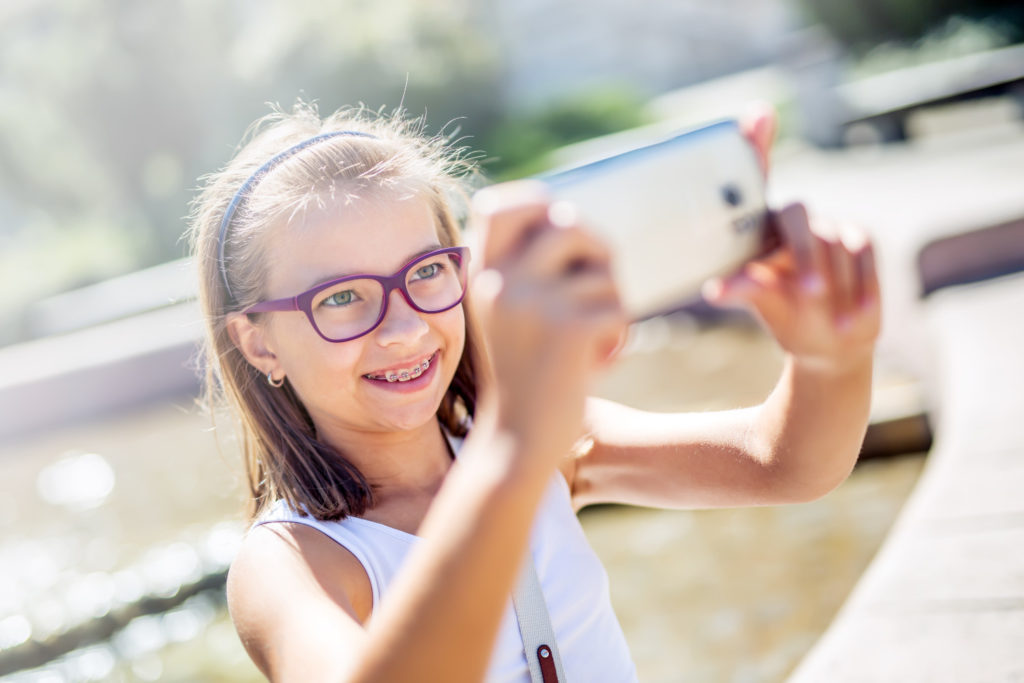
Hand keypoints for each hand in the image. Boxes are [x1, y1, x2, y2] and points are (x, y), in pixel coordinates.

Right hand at [467, 181, 626, 460]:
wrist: (515, 443)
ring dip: (612, 301)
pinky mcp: (568, 329)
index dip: (537, 202)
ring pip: (601, 270)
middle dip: (598, 249)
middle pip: (566, 221)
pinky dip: (619, 336)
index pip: (499, 205)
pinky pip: (617, 308)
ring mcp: (532, 303)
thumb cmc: (520, 380)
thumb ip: (524, 271)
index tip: (558, 222)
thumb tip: (564, 215)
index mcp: (480, 278)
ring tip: (598, 337)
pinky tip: (602, 364)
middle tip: (604, 282)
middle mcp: (500, 282)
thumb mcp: (507, 318)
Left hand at [703, 104, 881, 372]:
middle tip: (809, 291)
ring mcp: (828, 226)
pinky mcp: (860, 239)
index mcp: (759, 226)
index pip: (756, 176)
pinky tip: (856, 318)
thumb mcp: (763, 303)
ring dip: (834, 285)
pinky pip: (863, 255)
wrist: (831, 341)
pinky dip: (862, 287)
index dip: (756, 140)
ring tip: (833, 325)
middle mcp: (791, 219)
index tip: (761, 112)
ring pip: (831, 244)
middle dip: (802, 252)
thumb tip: (717, 289)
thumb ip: (744, 289)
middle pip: (796, 212)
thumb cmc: (786, 317)